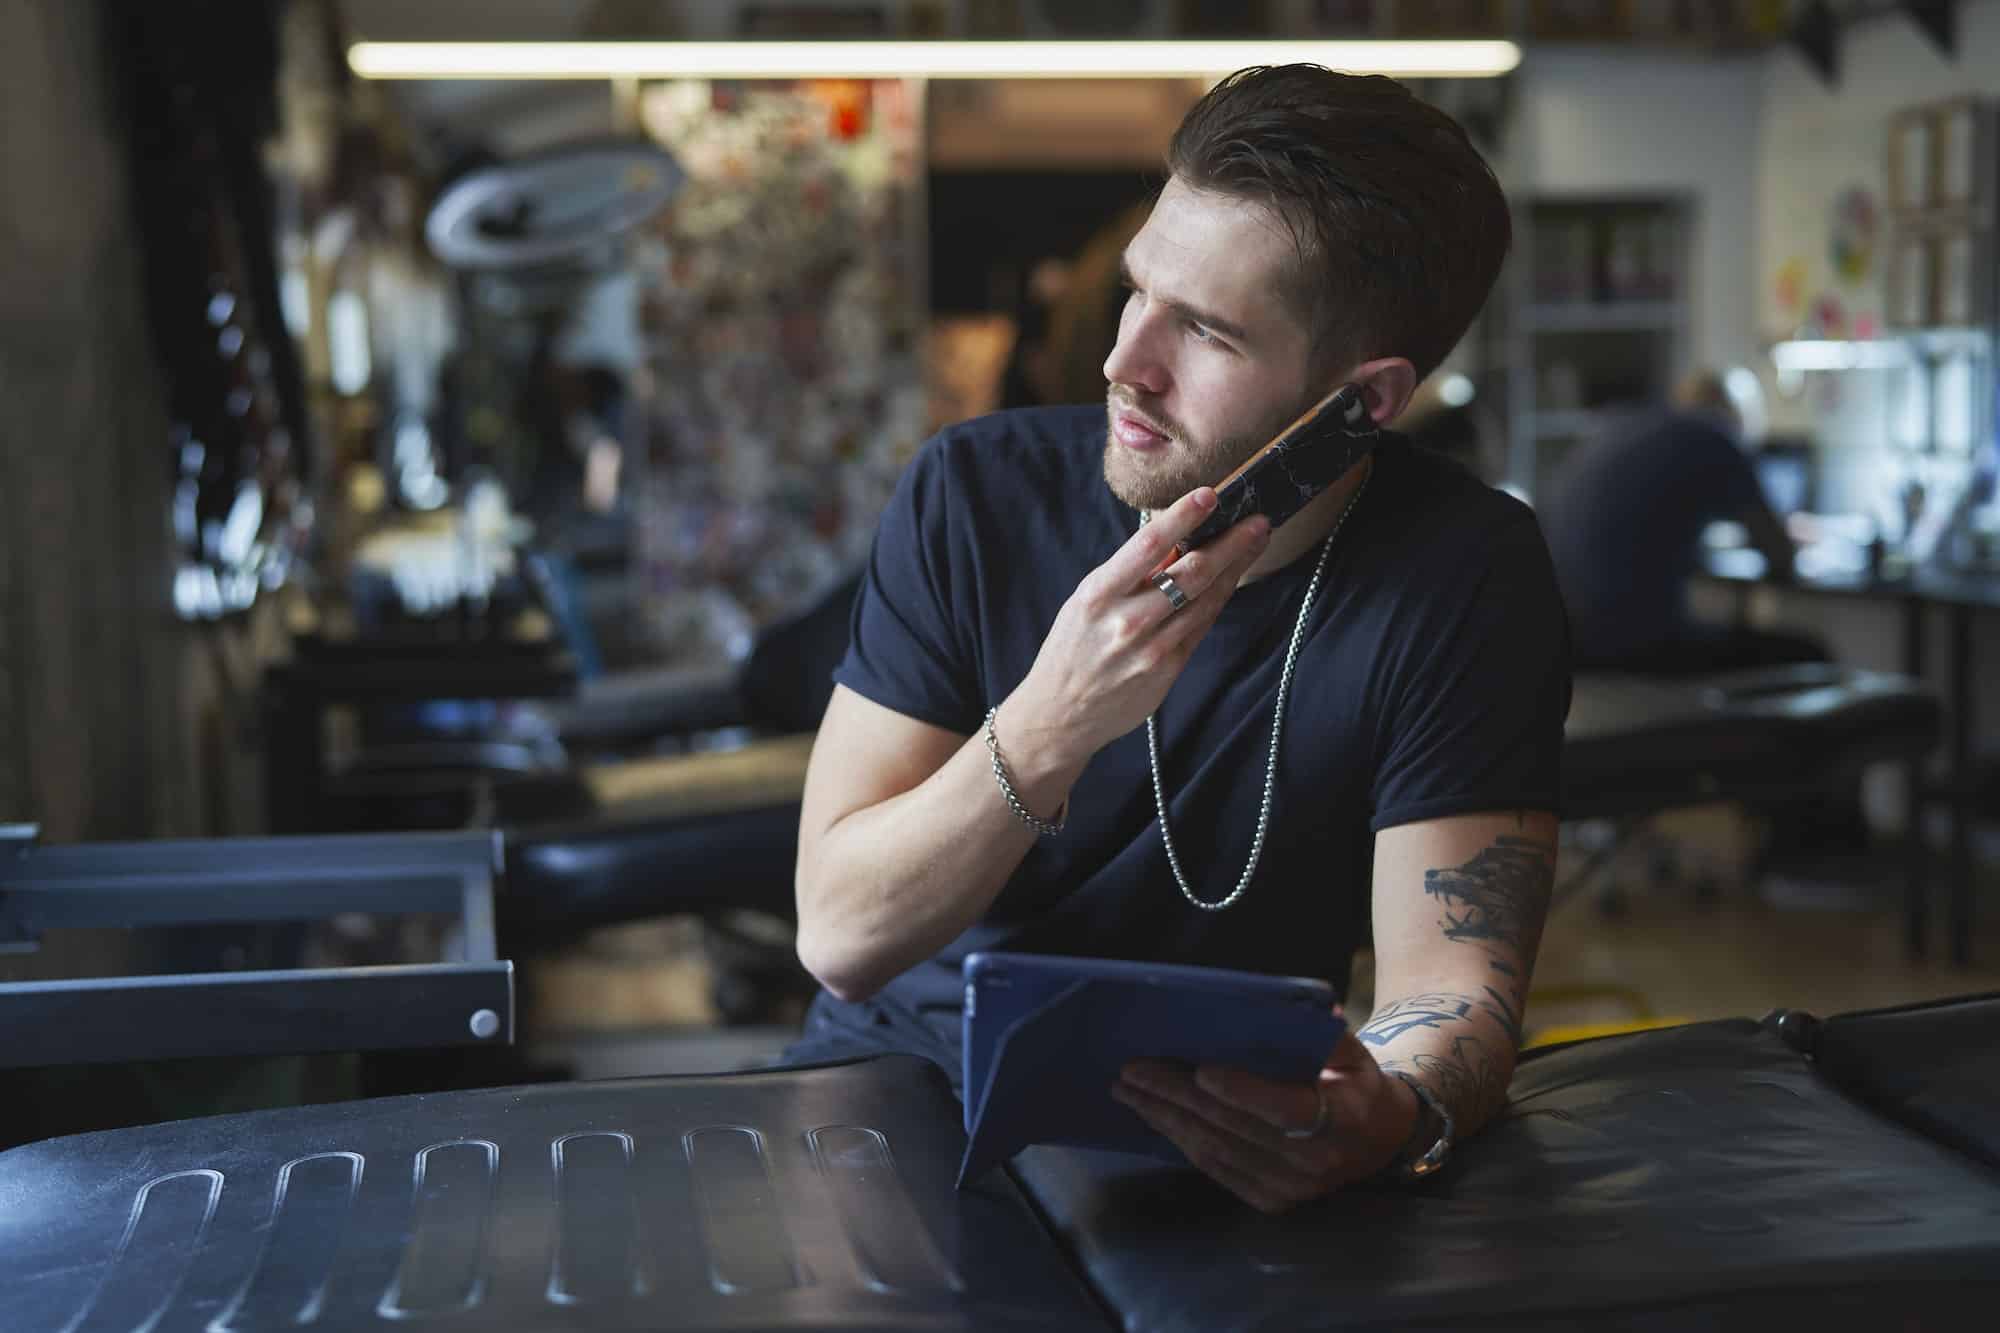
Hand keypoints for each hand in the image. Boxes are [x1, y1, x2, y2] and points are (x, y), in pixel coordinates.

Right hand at [1003, 487, 1271, 774]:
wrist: (1060, 714)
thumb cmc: (1072, 649)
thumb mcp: (1086, 602)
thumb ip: (1129, 574)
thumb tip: (1174, 538)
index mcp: (1098, 594)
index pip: (1147, 546)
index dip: (1182, 517)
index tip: (1210, 494)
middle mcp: (1126, 621)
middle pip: (1190, 574)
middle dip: (1230, 543)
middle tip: (1258, 520)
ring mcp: (1150, 649)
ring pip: (1205, 600)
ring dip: (1236, 568)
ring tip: (1255, 542)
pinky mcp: (1167, 670)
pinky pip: (1201, 626)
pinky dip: (1218, 598)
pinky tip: (1232, 578)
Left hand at [1111, 1024, 1417, 1213]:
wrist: (1377, 1138)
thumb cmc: (1354, 1081)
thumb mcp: (1352, 1050)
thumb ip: (1322, 1032)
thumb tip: (1293, 1008)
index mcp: (1345, 1119)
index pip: (1287, 1109)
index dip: (1243, 1092)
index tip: (1201, 1070)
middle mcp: (1317, 1162)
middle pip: (1236, 1127)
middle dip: (1178, 1096)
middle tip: (1134, 1069)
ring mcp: (1292, 1187)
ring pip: (1217, 1150)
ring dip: (1166, 1118)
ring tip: (1128, 1090)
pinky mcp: (1270, 1200)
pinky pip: (1216, 1168)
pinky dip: (1180, 1139)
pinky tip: (1154, 1115)